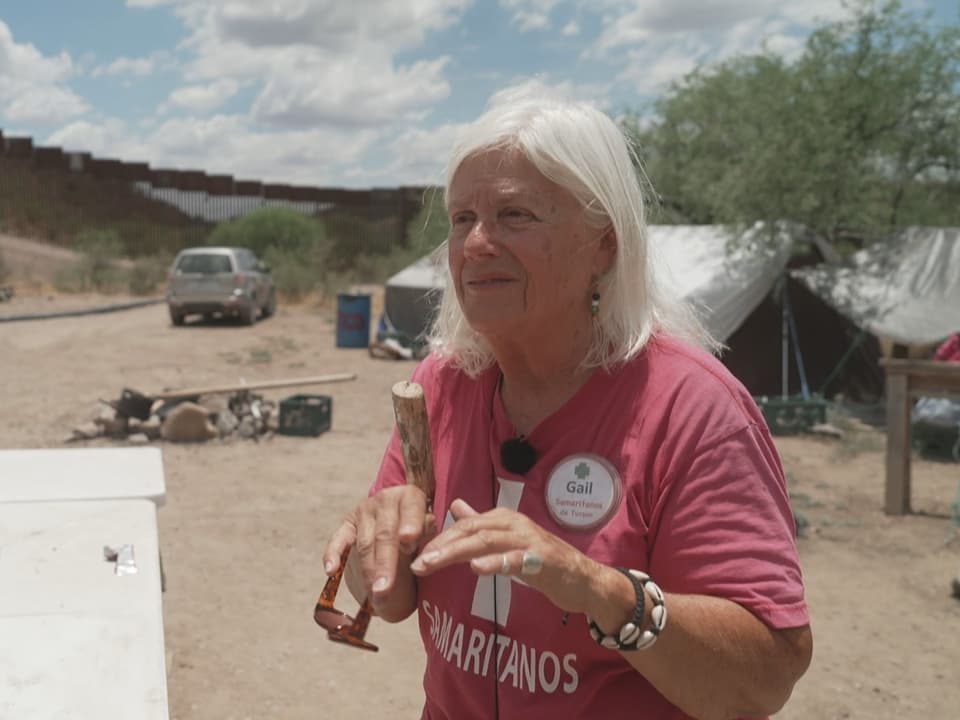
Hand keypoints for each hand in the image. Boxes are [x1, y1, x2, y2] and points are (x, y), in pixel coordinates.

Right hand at [322, 485, 433, 618]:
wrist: (401, 514)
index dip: (410, 527)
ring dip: (368, 571)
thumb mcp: (430, 528)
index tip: (408, 545)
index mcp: (410, 497)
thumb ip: (428, 537)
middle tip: (385, 590)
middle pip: (386, 534)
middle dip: (385, 564)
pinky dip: (333, 554)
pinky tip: (330, 570)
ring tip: (374, 595)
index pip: (411, 511)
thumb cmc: (421, 529)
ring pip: (365, 543)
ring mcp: (364, 511)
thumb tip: (420, 553)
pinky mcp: (347, 523)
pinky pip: (338, 540)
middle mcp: (385, 500)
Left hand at [409, 498, 603, 616]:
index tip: (415, 555)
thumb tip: (456, 505)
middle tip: (416, 562)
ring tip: (433, 563)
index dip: (439, 539)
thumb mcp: (508, 539)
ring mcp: (527, 541)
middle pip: (470, 531)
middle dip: (441, 545)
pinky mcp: (540, 560)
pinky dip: (494, 563)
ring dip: (457, 553)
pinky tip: (476, 568)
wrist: (582, 578)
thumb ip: (482, 523)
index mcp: (503, 518)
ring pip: (486, 542)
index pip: (464, 526)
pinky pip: (514, 560)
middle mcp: (513, 524)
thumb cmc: (541, 560)